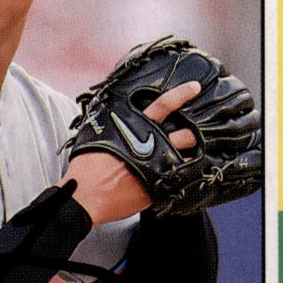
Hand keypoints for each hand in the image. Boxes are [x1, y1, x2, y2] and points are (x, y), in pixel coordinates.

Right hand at [61, 80, 200, 225]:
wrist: (87, 196)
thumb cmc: (87, 166)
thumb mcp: (96, 133)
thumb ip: (111, 122)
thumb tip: (114, 115)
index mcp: (136, 129)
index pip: (163, 105)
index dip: (180, 94)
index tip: (194, 87)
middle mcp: (153, 147)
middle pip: (185, 135)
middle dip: (194, 133)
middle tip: (196, 133)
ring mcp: (159, 168)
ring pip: (186, 158)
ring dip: (189, 156)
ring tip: (189, 157)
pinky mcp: (159, 188)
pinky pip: (178, 181)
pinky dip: (179, 178)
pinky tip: (176, 178)